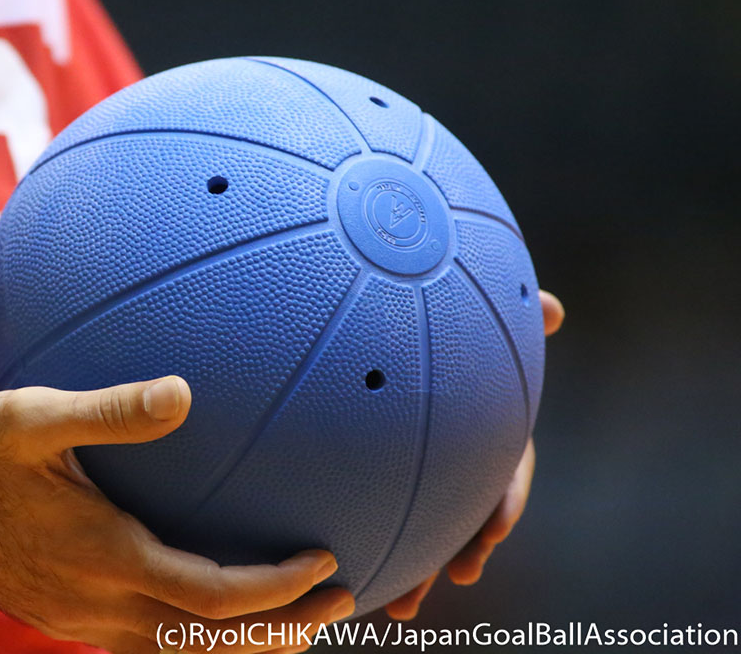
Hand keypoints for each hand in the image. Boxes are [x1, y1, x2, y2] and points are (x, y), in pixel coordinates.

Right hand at [0, 375, 354, 652]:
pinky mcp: (63, 618)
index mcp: (102, 556)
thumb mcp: (33, 416)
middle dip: (281, 633)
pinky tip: (211, 606)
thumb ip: (111, 411)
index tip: (323, 563)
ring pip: (177, 652)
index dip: (275, 592)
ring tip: (294, 620)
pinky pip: (145, 643)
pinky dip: (194, 636)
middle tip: (340, 605)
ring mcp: (77, 620)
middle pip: (206, 643)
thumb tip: (185, 392)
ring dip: (241, 643)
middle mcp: (95, 605)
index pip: (209, 598)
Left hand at [385, 289, 564, 620]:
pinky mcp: (383, 484)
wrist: (390, 331)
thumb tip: (555, 307)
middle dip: (466, 548)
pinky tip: (358, 579)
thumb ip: (511, 323)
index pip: (507, 470)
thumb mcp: (474, 329)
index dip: (505, 498)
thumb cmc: (442, 331)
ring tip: (404, 607)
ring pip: (430, 531)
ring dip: (421, 570)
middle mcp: (463, 461)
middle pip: (471, 514)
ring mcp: (427, 477)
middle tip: (460, 574)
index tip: (497, 525)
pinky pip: (387, 522)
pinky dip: (379, 551)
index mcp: (489, 430)